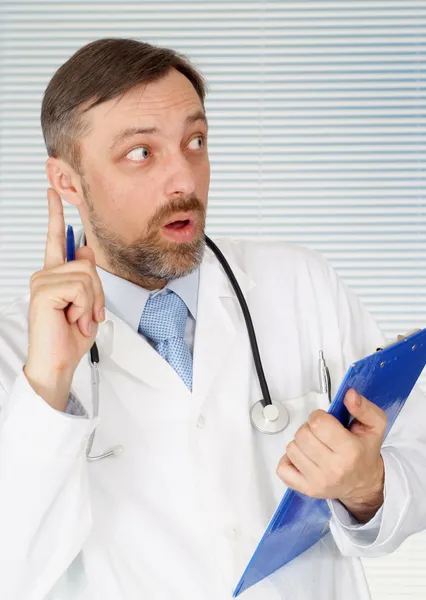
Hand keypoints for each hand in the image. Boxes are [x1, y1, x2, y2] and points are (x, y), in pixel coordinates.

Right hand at [24, 188, 104, 410]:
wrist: (59, 362)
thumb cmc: (70, 337)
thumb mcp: (88, 303)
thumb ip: (88, 276)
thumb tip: (86, 250)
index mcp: (55, 276)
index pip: (56, 239)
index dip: (55, 214)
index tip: (53, 191)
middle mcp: (46, 274)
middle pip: (87, 263)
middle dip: (97, 292)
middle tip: (87, 314)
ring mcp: (43, 281)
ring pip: (87, 275)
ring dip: (91, 302)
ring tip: (78, 318)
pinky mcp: (44, 290)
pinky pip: (80, 287)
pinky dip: (84, 306)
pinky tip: (71, 318)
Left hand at [276, 389, 386, 522]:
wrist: (365, 483)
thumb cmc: (365, 452)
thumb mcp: (375, 426)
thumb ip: (363, 407)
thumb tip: (349, 395)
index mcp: (351, 451)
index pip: (318, 423)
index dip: (319, 416)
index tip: (326, 421)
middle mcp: (334, 469)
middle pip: (302, 435)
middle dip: (309, 429)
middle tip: (321, 434)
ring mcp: (318, 482)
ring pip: (291, 448)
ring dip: (300, 443)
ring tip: (315, 446)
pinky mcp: (307, 489)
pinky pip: (282, 469)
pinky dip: (289, 460)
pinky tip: (304, 458)